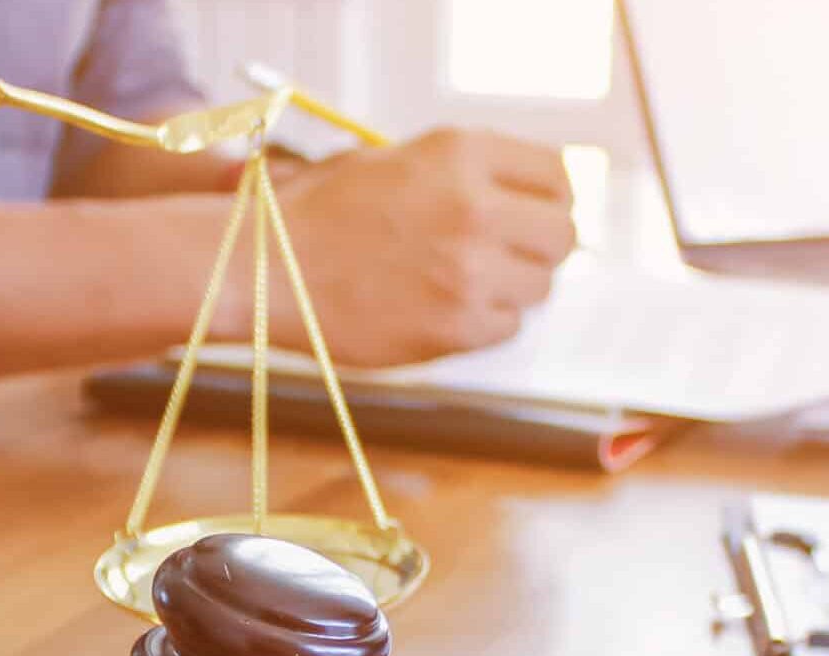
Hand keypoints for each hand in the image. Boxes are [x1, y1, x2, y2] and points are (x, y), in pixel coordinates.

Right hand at [261, 128, 574, 365]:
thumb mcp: (397, 160)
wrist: (267, 268)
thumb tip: (531, 201)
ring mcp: (470, 272)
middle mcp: (475, 208)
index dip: (549, 199)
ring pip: (539, 287)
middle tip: (507, 255)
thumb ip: (467, 172)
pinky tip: (441, 308)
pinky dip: (483, 322)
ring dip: (510, 287)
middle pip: (561, 235)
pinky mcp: (457, 327)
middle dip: (539, 247)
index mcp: (462, 153)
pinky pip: (507, 327)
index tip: (532, 214)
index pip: (557, 176)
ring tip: (460, 281)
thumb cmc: (323, 213)